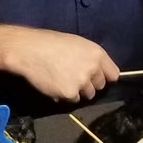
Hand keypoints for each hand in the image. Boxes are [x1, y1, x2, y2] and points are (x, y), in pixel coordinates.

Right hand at [3, 27, 118, 100]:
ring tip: (62, 78)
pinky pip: (72, 100)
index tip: (96, 77)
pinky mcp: (70, 93)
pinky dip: (64, 95)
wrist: (29, 50)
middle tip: (73, 75)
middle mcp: (93, 68)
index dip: (104, 76)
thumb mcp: (76, 44)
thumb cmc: (50, 43)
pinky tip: (54, 83)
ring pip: (87, 95)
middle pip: (100, 86)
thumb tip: (97, 72)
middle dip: (89, 83)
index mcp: (96, 53)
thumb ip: (90, 57)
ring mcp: (82, 82)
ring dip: (77, 90)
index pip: (113, 74)